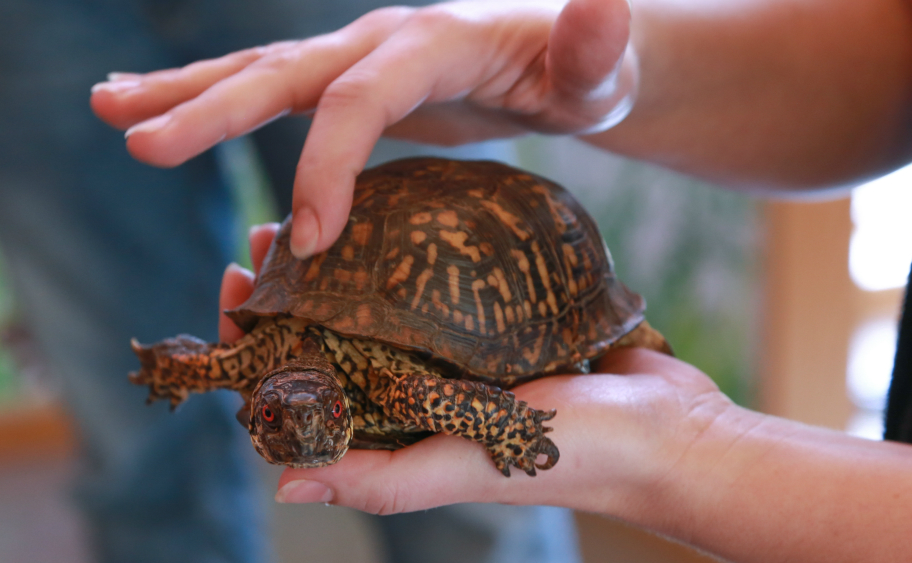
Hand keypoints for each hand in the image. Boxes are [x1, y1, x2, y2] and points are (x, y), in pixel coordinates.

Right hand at [91, 0, 637, 257]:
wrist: (568, 60)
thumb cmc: (585, 75)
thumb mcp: (600, 69)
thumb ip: (594, 48)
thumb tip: (603, 5)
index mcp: (433, 42)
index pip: (363, 100)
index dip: (327, 164)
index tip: (308, 242)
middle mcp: (383, 41)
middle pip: (287, 72)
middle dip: (211, 108)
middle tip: (135, 141)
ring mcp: (362, 59)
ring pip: (262, 71)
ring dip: (186, 92)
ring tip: (105, 108)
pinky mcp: (352, 83)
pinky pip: (276, 92)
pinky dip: (216, 98)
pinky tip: (160, 109)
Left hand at [217, 223, 734, 525]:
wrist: (673, 429)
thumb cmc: (579, 454)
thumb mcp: (477, 457)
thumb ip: (388, 474)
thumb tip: (283, 485)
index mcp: (406, 436)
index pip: (309, 396)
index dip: (260, 348)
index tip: (238, 286)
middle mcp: (425, 398)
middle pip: (337, 342)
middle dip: (295, 292)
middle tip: (267, 235)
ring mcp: (464, 361)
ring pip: (385, 309)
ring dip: (346, 266)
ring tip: (316, 217)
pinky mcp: (503, 330)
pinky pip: (446, 292)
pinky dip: (415, 258)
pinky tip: (400, 217)